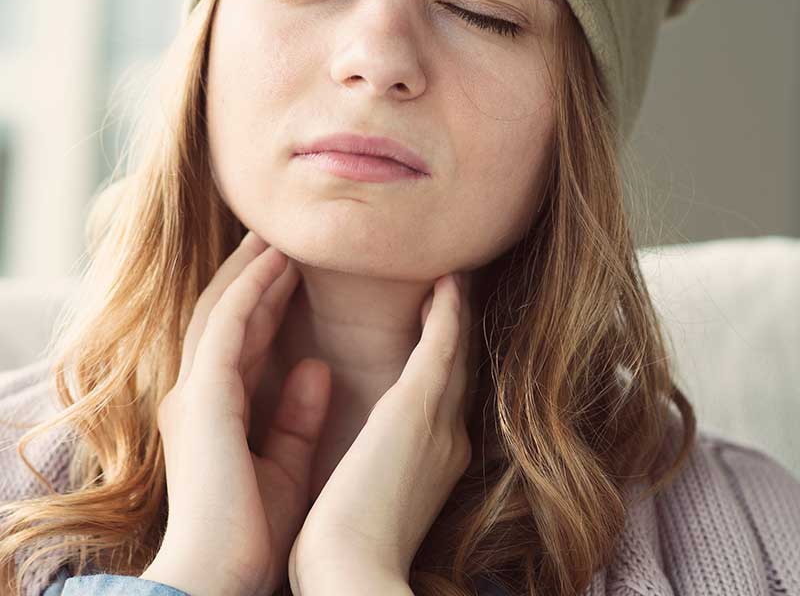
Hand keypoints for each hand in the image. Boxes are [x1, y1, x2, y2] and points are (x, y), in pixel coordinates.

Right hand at [144, 230, 331, 595]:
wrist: (220, 579)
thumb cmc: (252, 536)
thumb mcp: (286, 465)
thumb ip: (297, 417)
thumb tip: (316, 369)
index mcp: (215, 413)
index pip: (242, 340)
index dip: (264, 301)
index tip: (290, 271)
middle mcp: (198, 394)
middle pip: (226, 315)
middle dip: (251, 274)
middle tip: (278, 238)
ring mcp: (195, 392)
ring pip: (223, 310)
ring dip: (250, 270)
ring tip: (277, 236)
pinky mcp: (203, 396)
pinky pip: (228, 326)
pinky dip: (251, 290)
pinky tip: (274, 263)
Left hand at [287, 271, 474, 592]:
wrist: (352, 578)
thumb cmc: (344, 551)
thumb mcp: (365, 501)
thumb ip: (373, 467)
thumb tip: (362, 449)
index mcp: (431, 461)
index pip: (441, 400)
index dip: (444, 363)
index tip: (437, 334)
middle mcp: (447, 436)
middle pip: (458, 370)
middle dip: (458, 331)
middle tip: (455, 291)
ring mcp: (438, 420)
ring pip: (455, 350)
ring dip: (455, 310)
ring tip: (452, 277)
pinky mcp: (417, 406)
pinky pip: (441, 343)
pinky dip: (448, 311)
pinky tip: (446, 281)